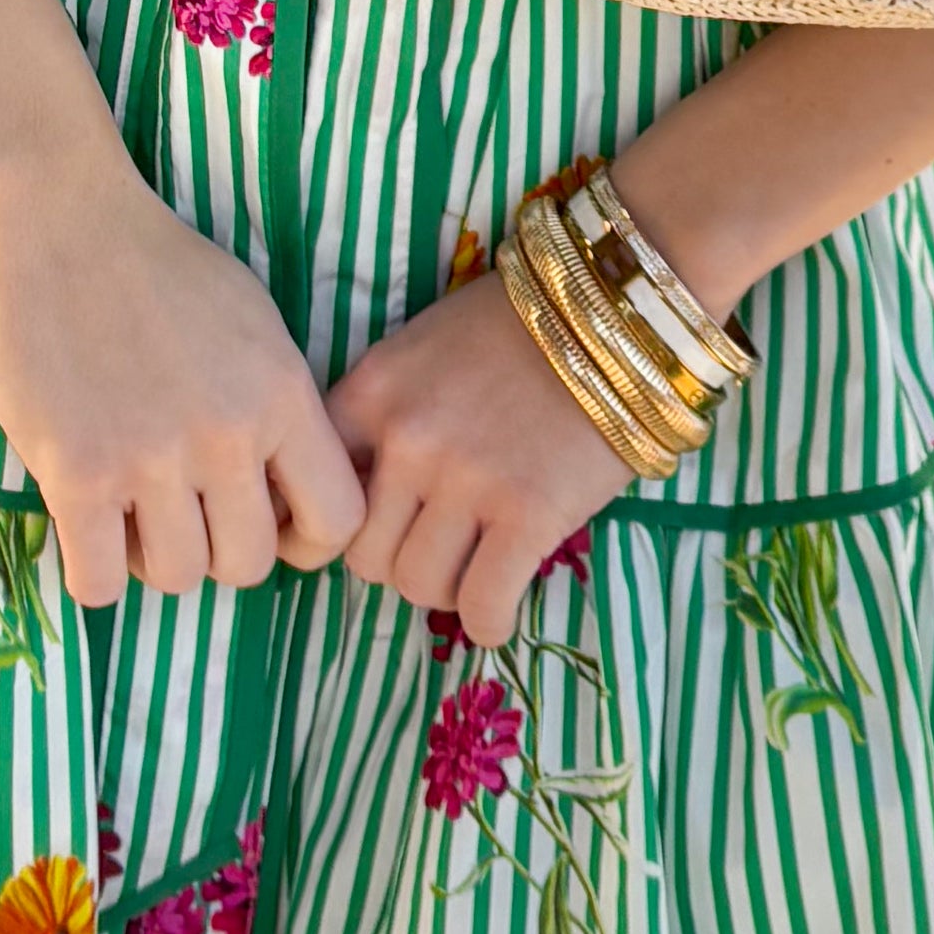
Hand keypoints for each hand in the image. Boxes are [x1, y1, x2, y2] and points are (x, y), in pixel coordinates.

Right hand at [0, 151, 364, 606]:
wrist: (53, 216)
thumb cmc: (153, 262)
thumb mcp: (253, 320)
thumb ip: (276, 404)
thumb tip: (281, 491)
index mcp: (281, 393)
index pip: (338, 519)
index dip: (305, 540)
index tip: (267, 523)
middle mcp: (227, 435)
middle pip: (248, 566)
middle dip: (215, 549)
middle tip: (182, 510)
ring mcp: (150, 459)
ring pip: (176, 580)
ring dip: (151, 558)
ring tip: (128, 508)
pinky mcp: (75, 474)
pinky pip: (99, 584)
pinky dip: (94, 569)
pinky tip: (86, 525)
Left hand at [325, 272, 635, 648]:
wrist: (613, 312)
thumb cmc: (514, 328)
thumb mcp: (420, 350)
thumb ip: (382, 415)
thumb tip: (360, 492)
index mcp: (373, 394)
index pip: (319, 492)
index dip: (343, 522)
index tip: (371, 529)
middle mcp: (408, 440)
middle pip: (364, 555)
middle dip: (396, 560)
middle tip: (435, 546)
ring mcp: (467, 480)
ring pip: (417, 586)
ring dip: (444, 589)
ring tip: (474, 567)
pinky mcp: (529, 515)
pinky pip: (481, 605)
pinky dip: (487, 621)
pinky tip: (499, 607)